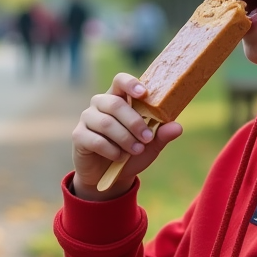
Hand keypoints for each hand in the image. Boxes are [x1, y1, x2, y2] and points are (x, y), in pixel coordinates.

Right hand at [70, 73, 182, 199]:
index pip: (120, 81)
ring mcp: (87, 118)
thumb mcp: (150, 146)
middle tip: (147, 138)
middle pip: (115, 103)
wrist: (110, 175)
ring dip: (124, 138)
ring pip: (106, 122)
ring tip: (136, 150)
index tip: (144, 94)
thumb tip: (177, 127)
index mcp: (119, 99)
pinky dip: (111, 150)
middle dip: (134, 122)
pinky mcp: (79, 135)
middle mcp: (100, 104)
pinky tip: (119, 157)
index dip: (130, 83)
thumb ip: (161, 135)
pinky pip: (95, 139)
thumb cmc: (131, 153)